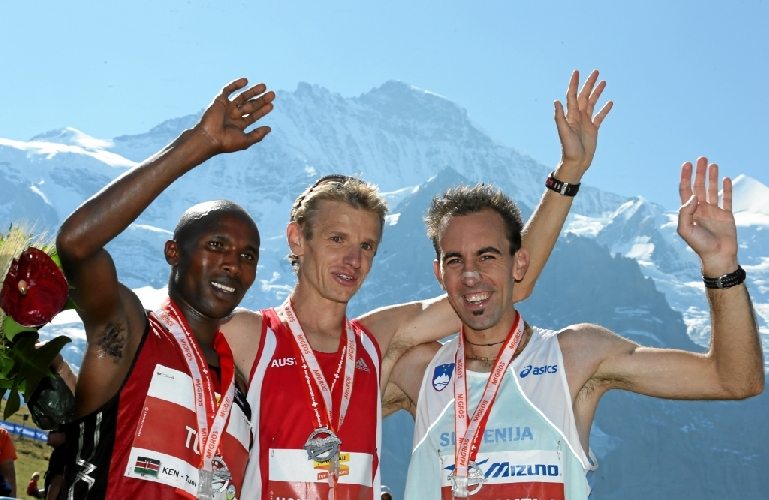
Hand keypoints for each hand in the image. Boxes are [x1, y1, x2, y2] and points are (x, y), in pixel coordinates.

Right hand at [195, 78, 274, 153]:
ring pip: (242, 97)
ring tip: (264, 86)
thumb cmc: (226, 142)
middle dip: (261, 100)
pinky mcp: (219, 101)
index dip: (263, 110)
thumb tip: (269, 128)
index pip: (253, 116)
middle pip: (250, 105)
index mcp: (239, 125)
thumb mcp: (245, 140)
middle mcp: (233, 116)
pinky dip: (236, 84)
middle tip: (272, 94)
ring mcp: (227, 108)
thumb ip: (258, 135)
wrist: (209, 137)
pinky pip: (228, 90)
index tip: (272, 105)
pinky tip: (245, 81)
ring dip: (252, 91)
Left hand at [553, 70, 612, 181]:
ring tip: (603, 82)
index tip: (577, 72)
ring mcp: (585, 122)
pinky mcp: (593, 129)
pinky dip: (604, 109)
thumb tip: (556, 101)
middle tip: (596, 71)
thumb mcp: (564, 132)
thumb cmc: (568, 149)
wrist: (576, 162)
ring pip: (592, 103)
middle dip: (589, 83)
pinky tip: (610, 102)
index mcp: (571, 115)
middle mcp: (578, 116)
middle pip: (584, 96)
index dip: (574, 83)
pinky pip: (599, 116)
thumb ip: (560, 116)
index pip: (572, 95)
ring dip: (597, 93)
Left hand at [677, 157, 738, 274]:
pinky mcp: (726, 215)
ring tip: (713, 164)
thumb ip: (685, 212)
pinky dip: (726, 189)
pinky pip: (727, 199)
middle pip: (698, 186)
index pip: (686, 190)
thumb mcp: (685, 230)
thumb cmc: (699, 245)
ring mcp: (713, 211)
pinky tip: (726, 179)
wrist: (718, 256)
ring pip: (712, 190)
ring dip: (712, 177)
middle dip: (699, 172)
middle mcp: (700, 209)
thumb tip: (693, 196)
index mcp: (689, 211)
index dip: (685, 177)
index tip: (687, 164)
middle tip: (702, 158)